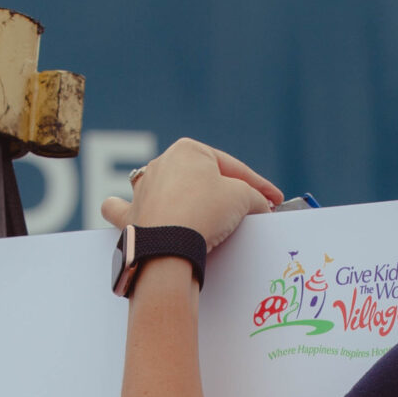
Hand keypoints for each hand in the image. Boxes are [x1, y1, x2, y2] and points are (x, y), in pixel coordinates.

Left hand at [100, 138, 283, 250]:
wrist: (168, 247)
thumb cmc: (204, 212)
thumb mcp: (243, 198)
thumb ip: (254, 196)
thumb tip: (261, 205)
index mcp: (188, 150)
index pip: (232, 168)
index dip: (259, 185)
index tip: (275, 200)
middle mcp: (160, 164)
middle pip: (201, 179)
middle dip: (224, 194)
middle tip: (247, 211)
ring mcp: (142, 190)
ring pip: (164, 189)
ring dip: (180, 198)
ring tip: (203, 217)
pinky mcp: (129, 217)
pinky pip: (122, 209)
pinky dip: (127, 210)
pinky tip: (136, 212)